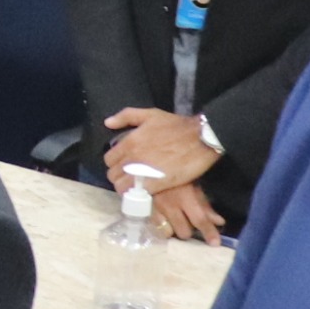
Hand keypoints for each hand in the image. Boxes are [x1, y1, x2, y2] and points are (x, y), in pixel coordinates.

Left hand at [101, 109, 225, 240]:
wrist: (201, 138)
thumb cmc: (177, 126)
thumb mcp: (150, 114)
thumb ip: (126, 116)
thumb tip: (108, 123)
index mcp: (129, 142)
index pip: (109, 159)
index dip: (115, 163)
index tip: (123, 163)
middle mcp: (132, 158)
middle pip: (113, 174)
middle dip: (119, 175)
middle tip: (130, 175)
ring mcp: (142, 172)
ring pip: (121, 186)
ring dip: (126, 186)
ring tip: (136, 184)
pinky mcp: (156, 184)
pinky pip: (135, 194)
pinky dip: (136, 194)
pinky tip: (143, 191)